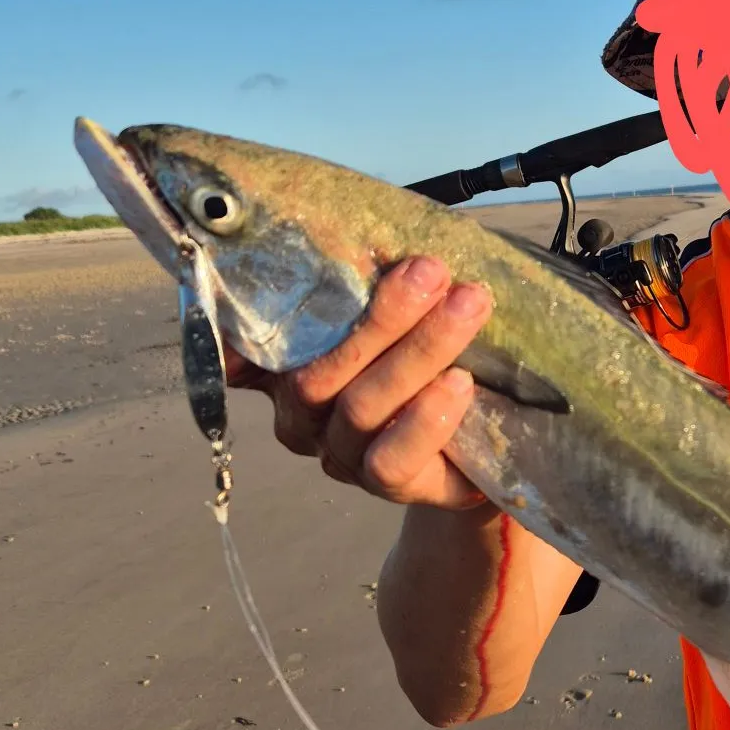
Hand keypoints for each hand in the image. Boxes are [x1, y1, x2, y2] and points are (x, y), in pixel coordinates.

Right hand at [225, 256, 490, 510]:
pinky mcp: (389, 488)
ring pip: (362, 406)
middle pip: (320, 372)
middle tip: (431, 270)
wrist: (484, 443)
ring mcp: (343, 456)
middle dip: (382, 316)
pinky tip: (460, 382)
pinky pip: (392, 460)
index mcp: (288, 371)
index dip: (245, 326)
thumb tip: (346, 242)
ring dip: (420, 350)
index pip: (252, 350)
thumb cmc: (428, 361)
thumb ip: (366, 285)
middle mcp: (304, 418)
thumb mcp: (397, 318)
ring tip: (468, 306)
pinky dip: (426, 419)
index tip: (272, 281)